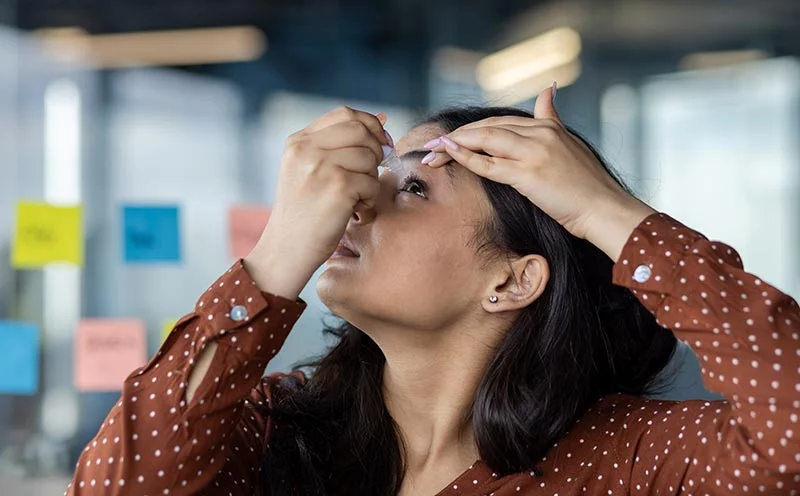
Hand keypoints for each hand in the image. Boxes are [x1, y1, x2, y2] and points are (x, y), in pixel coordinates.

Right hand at [245, 107, 389, 297]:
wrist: (287, 249)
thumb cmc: (304, 213)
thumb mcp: (309, 170)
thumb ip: (338, 145)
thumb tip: (382, 119)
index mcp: (298, 141)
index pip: (345, 114)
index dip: (370, 125)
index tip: (380, 142)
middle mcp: (306, 149)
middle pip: (361, 131)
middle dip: (375, 151)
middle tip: (370, 173)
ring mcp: (321, 166)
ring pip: (369, 157)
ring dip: (371, 179)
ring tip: (356, 197)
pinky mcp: (337, 186)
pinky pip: (372, 182)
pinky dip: (370, 198)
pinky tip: (355, 210)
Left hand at [424, 85, 654, 259]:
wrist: (606, 209)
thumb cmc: (588, 186)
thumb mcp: (571, 144)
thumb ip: (554, 118)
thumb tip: (548, 90)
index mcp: (548, 126)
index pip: (500, 121)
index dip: (472, 130)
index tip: (450, 139)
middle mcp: (540, 134)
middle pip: (487, 127)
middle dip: (456, 137)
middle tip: (430, 147)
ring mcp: (534, 152)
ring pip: (484, 140)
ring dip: (453, 146)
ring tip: (430, 153)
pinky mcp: (529, 174)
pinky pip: (489, 163)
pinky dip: (465, 157)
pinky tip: (448, 155)